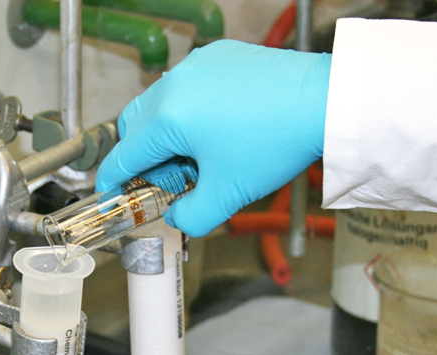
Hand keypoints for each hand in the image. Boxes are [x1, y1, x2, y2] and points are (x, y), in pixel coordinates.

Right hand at [95, 40, 330, 236]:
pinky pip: (189, 85)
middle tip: (173, 180)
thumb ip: (190, 217)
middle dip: (143, 156)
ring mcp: (196, 65)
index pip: (124, 155)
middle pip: (135, 126)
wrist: (324, 102)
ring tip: (203, 156)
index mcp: (168, 118)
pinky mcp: (219, 55)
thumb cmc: (276, 142)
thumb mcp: (227, 195)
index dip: (114, 182)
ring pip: (161, 103)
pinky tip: (221, 129)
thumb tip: (178, 215)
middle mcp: (175, 84)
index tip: (111, 194)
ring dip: (167, 133)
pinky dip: (191, 109)